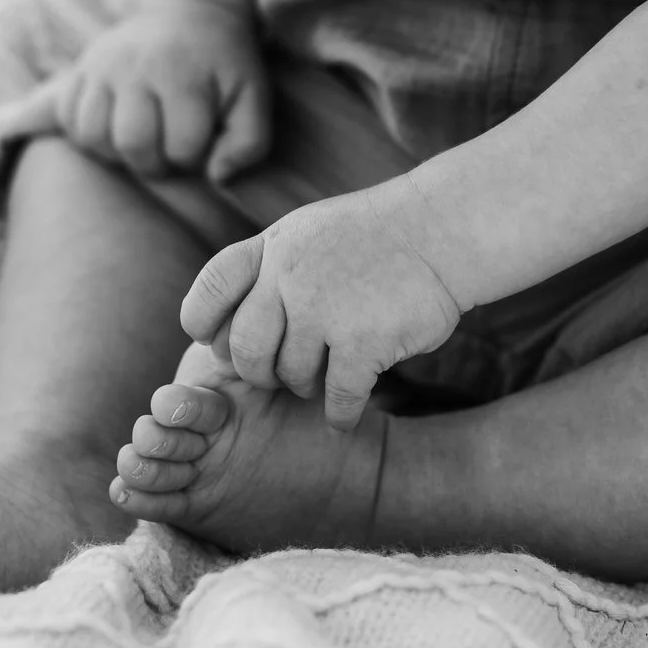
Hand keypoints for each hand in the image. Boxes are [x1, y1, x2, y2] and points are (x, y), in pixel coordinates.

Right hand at [59, 0, 269, 180]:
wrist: (193, 11)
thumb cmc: (226, 65)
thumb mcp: (252, 97)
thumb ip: (248, 143)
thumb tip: (216, 177)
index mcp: (184, 75)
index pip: (181, 148)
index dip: (194, 157)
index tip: (200, 141)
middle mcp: (138, 66)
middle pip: (132, 144)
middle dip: (153, 162)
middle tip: (167, 150)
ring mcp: (104, 65)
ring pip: (92, 134)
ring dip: (116, 152)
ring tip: (140, 141)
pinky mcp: (83, 66)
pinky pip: (68, 117)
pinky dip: (87, 134)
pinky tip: (114, 128)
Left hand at [181, 178, 463, 429]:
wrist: (443, 230)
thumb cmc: (373, 238)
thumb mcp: (306, 233)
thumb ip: (264, 270)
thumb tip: (217, 327)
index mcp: (272, 248)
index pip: (208, 293)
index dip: (204, 328)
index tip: (218, 345)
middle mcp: (290, 276)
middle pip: (244, 350)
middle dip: (257, 373)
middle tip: (277, 377)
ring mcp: (326, 309)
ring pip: (290, 377)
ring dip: (305, 387)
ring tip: (323, 378)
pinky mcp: (364, 341)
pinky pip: (336, 397)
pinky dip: (338, 415)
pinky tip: (343, 417)